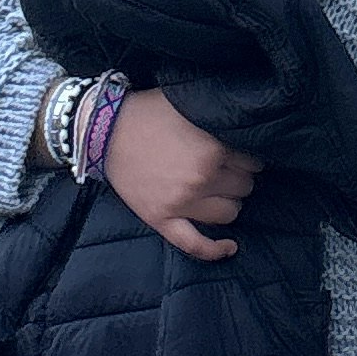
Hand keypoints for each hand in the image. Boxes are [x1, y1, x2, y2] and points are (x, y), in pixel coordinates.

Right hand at [100, 86, 258, 260]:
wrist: (106, 130)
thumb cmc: (149, 113)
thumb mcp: (191, 105)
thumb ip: (219, 119)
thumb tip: (245, 123)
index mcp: (213, 149)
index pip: (251, 162)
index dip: (246, 158)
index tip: (239, 155)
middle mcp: (201, 179)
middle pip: (243, 187)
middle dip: (238, 178)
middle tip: (228, 171)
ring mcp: (182, 203)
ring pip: (228, 213)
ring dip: (228, 202)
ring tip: (221, 193)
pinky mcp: (161, 219)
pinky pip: (194, 244)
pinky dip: (215, 250)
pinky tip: (230, 248)